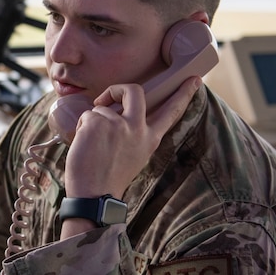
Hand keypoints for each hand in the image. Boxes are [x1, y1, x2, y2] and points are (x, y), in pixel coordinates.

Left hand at [64, 76, 201, 199]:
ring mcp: (118, 123)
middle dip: (118, 89)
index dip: (183, 94)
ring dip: (91, 123)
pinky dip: (81, 127)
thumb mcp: (134, 155)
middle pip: (134, 90)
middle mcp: (138, 128)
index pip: (171, 112)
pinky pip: (86, 115)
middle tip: (105, 99)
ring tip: (91, 147)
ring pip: (100, 109)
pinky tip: (83, 146)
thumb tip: (119, 112)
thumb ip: (134, 134)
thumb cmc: (108, 178)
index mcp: (150, 138)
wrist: (94, 195)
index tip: (195, 79)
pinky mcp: (97, 121)